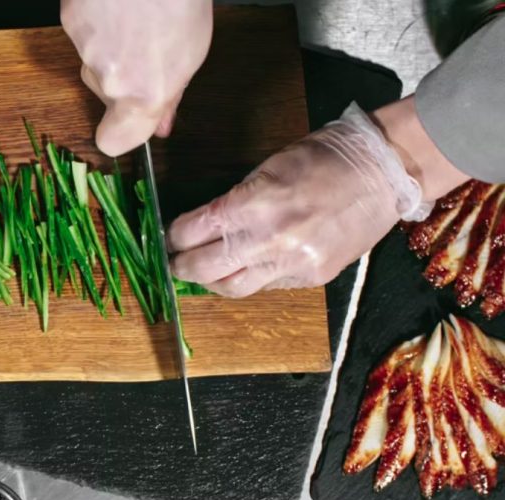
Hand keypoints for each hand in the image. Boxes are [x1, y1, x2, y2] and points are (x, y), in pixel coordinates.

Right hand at [61, 0, 212, 156]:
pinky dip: (98, 21)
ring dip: (112, 45)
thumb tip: (160, 123)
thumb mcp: (192, 53)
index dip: (122, 132)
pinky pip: (83, 33)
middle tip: (150, 46)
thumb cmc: (179, 0)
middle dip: (124, 77)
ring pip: (94, 61)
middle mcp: (110, 79)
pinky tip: (119, 3)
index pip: (113, 141)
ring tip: (138, 16)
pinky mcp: (70, 20)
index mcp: (143, 95)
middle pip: (106, 94)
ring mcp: (86, 48)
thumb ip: (171, 94)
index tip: (134, 121)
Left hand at [168, 101, 453, 297]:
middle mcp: (269, 240)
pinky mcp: (311, 277)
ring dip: (212, 281)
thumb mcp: (269, 167)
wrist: (384, 171)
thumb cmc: (325, 157)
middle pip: (205, 268)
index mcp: (254, 204)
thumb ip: (235, 199)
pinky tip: (246, 267)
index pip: (193, 231)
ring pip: (233, 288)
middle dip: (182, 266)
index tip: (169, 235)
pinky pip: (267, 286)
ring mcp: (292, 263)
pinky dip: (250, 278)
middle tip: (174, 262)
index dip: (174, 235)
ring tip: (204, 271)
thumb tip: (206, 222)